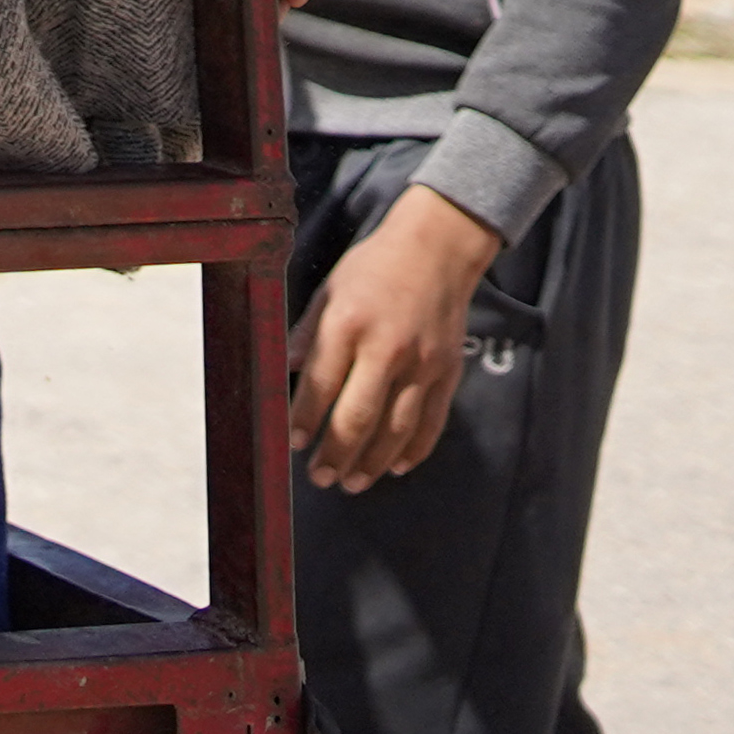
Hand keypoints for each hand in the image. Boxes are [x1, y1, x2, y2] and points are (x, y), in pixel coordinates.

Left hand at [288, 181, 499, 489]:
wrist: (437, 250)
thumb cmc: (373, 268)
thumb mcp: (329, 290)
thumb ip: (307, 333)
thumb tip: (286, 371)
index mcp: (348, 325)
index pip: (321, 385)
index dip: (304, 420)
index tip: (291, 444)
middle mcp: (386, 349)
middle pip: (358, 417)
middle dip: (336, 454)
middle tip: (319, 478)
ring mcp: (422, 365)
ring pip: (397, 430)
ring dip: (372, 463)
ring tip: (352, 483)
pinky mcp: (448, 373)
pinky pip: (431, 423)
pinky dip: (413, 450)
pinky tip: (395, 467)